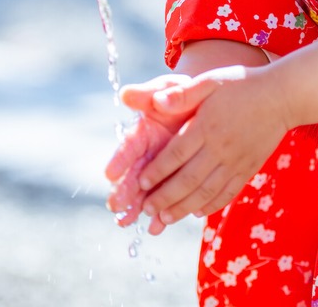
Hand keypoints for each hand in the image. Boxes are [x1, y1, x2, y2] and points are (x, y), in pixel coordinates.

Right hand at [105, 74, 205, 233]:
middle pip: (133, 174)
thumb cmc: (183, 95)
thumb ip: (150, 94)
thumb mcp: (169, 90)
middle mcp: (147, 153)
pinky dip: (162, 212)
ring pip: (147, 191)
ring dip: (138, 207)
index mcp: (143, 131)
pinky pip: (168, 198)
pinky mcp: (173, 179)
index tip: (110, 173)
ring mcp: (159, 169)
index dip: (120, 159)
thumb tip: (127, 94)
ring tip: (128, 223)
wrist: (207, 104)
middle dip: (125, 191)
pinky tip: (157, 227)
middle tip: (116, 207)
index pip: (129, 146)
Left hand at [136, 64, 293, 229]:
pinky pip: (228, 193)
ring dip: (184, 208)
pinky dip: (212, 205)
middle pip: (188, 180)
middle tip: (147, 209)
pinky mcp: (249, 168)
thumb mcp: (210, 81)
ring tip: (165, 219)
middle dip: (165, 197)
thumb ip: (183, 93)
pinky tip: (198, 213)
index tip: (140, 182)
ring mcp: (236, 162)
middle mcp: (220, 148)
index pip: (175, 155)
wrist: (282, 96)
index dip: (157, 171)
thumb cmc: (242, 85)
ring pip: (206, 192)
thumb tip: (156, 102)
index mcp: (206, 126)